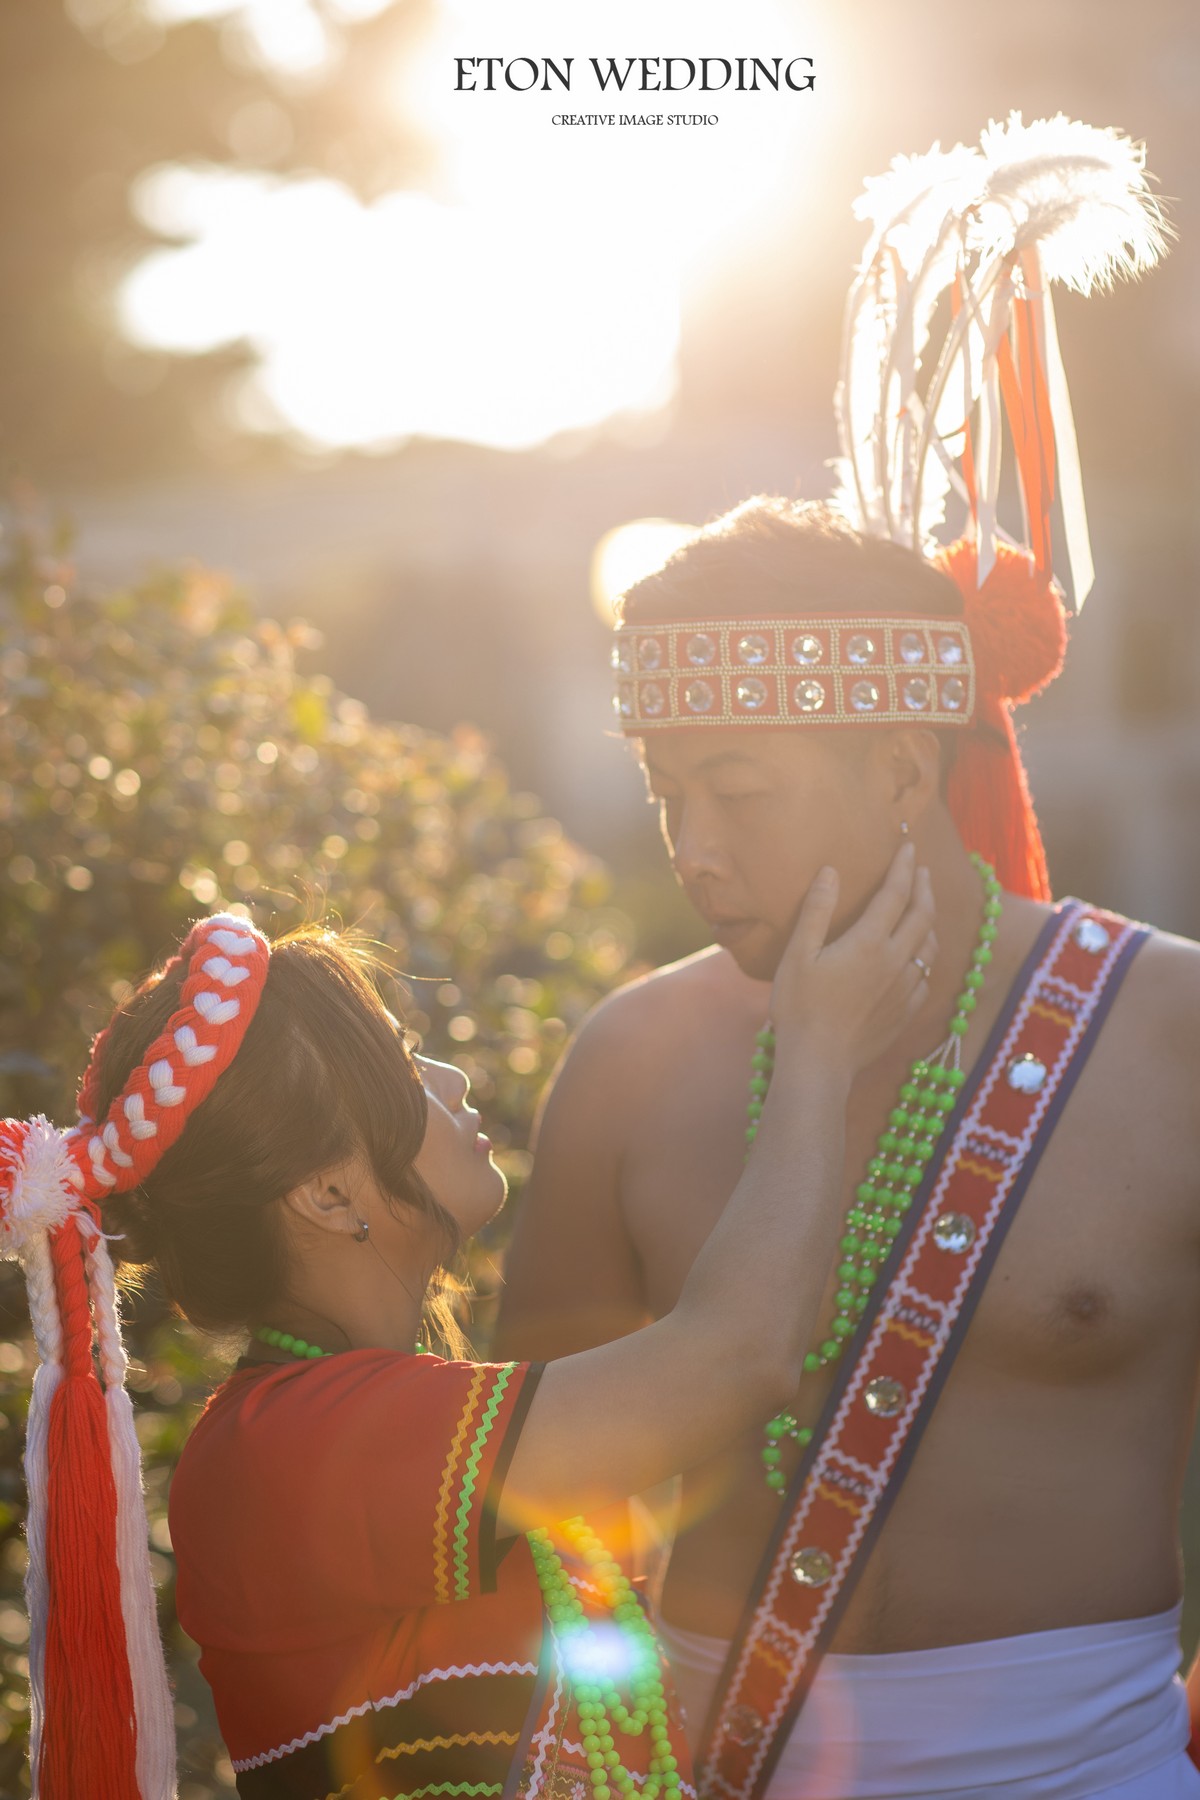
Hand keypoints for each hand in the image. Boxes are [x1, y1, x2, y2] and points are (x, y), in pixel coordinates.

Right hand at [769, 843, 935, 1076]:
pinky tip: (918, 959)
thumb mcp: (798, 954)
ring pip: (930, 947)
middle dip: (924, 887)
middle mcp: (895, 962)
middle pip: (922, 916)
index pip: (896, 894)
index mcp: (870, 942)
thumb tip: (831, 871)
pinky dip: (926, 958)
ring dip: (930, 922)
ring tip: (924, 909)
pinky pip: (926, 977)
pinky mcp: (906, 1012)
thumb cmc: (800, 1008)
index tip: (909, 846)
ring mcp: (905, 989)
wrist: (820, 1062)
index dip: (904, 867)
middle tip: (922, 870)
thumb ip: (817, 911)